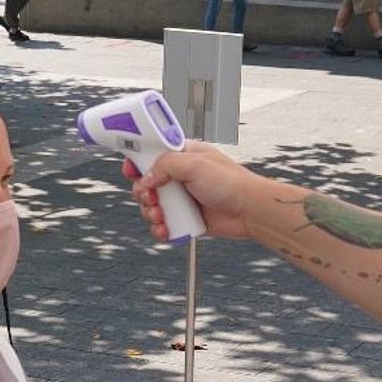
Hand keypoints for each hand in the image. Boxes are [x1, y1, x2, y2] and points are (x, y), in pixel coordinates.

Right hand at [123, 143, 259, 240]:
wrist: (250, 211)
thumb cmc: (232, 183)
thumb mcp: (194, 164)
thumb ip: (165, 165)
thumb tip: (146, 178)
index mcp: (182, 155)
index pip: (151, 153)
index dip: (138, 161)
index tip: (131, 170)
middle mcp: (180, 175)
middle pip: (146, 182)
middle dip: (142, 192)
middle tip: (150, 197)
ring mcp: (182, 197)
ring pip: (152, 205)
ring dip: (150, 212)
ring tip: (160, 215)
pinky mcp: (185, 217)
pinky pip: (163, 223)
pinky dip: (160, 228)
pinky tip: (165, 229)